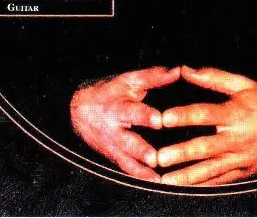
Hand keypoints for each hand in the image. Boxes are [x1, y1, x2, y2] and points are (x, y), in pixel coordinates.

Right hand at [70, 66, 179, 181]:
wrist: (78, 111)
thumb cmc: (110, 93)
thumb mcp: (128, 81)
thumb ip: (154, 77)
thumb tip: (177, 71)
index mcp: (119, 107)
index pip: (132, 111)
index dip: (145, 116)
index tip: (158, 121)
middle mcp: (115, 129)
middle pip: (128, 141)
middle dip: (141, 150)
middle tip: (154, 158)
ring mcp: (113, 146)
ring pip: (127, 161)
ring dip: (142, 171)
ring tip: (157, 179)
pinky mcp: (115, 157)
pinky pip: (128, 170)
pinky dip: (141, 178)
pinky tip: (155, 185)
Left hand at [157, 66, 256, 185]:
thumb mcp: (244, 84)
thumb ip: (213, 77)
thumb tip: (185, 70)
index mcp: (235, 113)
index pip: (206, 114)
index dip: (184, 115)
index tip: (164, 118)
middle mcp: (237, 138)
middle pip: (205, 147)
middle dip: (181, 153)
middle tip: (159, 157)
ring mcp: (241, 158)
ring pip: (210, 170)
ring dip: (187, 176)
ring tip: (166, 180)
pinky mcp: (244, 173)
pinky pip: (221, 182)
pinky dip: (203, 187)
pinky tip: (186, 191)